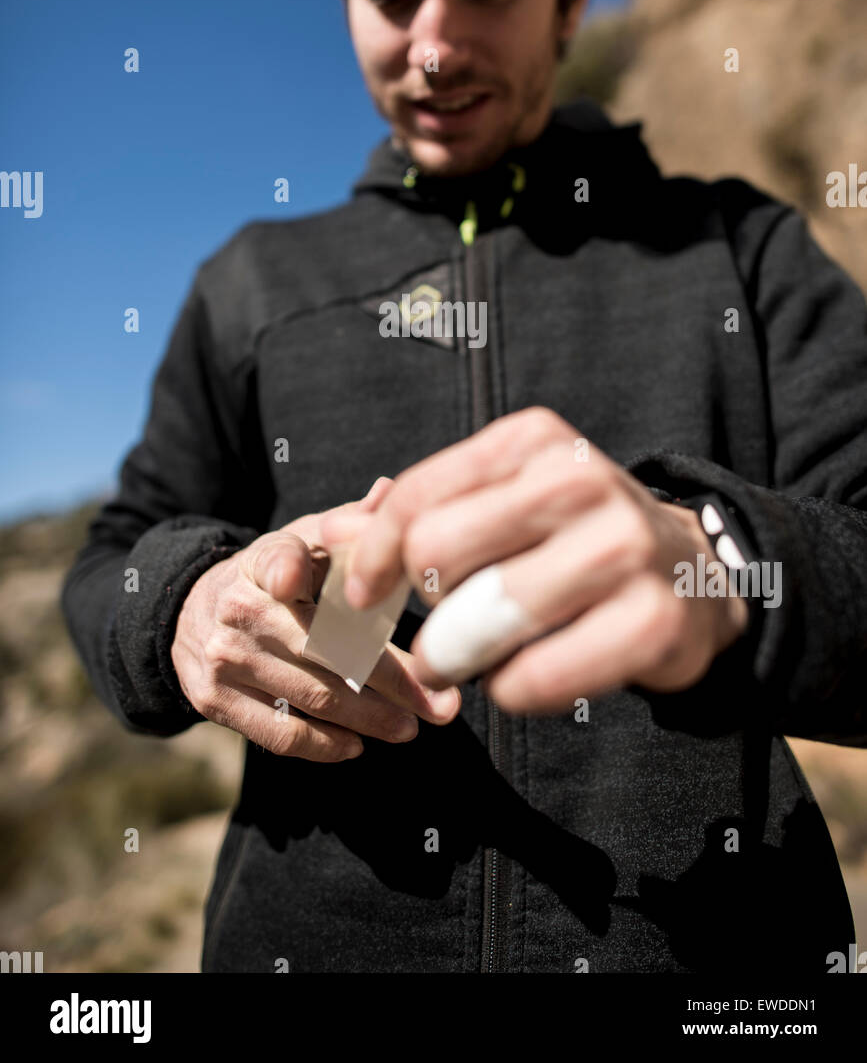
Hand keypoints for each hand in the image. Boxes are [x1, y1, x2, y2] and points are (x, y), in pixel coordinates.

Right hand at [170, 477, 460, 760]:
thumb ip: (345, 525)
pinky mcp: (214, 701)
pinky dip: (324, 745)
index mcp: (262, 560)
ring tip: (412, 728)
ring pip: (308, 697)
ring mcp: (223, 659)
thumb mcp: (301, 540)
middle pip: (322, 650)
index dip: (286, 568)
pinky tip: (358, 744)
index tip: (297, 579)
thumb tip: (390, 491)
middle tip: (441, 705)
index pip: (276, 560)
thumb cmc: (272, 575)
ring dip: (369, 719)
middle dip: (390, 681)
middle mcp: (238, 609)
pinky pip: (278, 732)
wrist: (191, 613)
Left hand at [342, 409, 748, 713]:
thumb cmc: (572, 539)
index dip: (372, 556)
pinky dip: (512, 690)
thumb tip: (327, 530)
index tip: (363, 595)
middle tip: (444, 630)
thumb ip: (416, 515)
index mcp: (534, 440)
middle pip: (436, 556)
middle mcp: (580, 480)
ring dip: (464, 655)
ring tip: (483, 655)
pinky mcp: (652, 621)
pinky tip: (532, 672)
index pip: (417, 498)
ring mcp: (623, 547)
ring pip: (479, 620)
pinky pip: (531, 679)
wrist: (693, 576)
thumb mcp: (500, 504)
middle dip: (424, 608)